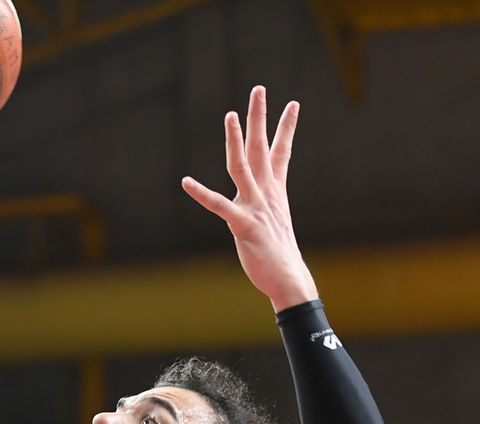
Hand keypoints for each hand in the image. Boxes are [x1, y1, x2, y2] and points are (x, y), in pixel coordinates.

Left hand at [181, 86, 318, 311]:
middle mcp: (266, 194)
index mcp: (274, 191)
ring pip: (242, 166)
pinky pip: (219, 206)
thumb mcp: (274, 222)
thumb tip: (264, 200)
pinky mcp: (244, 226)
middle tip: (259, 89)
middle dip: (259, 117)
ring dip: (235, 140)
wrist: (288, 279)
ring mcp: (256, 207)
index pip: (281, 152)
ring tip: (231, 114)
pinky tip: (186, 182)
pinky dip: (202, 194)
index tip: (293, 104)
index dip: (286, 128)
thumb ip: (267, 204)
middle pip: (261, 148)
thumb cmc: (278, 254)